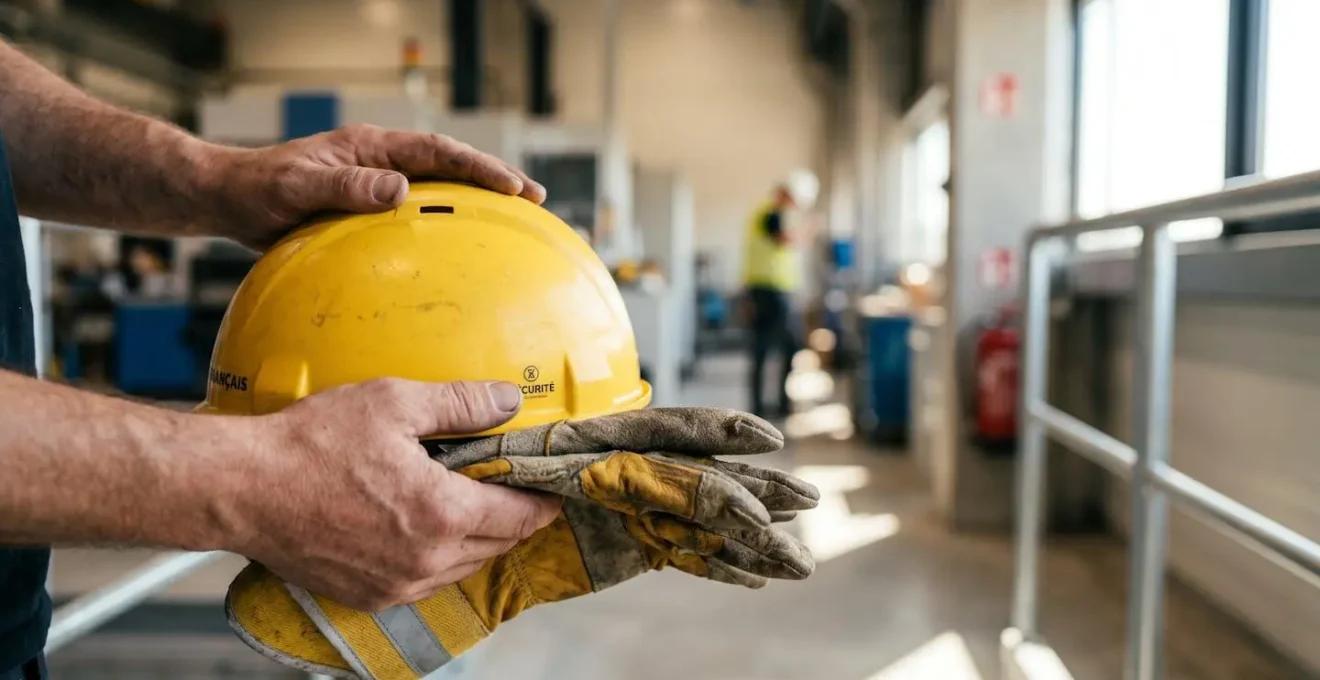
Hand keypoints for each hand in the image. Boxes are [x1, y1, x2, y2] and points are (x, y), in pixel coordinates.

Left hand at [203, 124, 547, 249]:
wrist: (226, 198)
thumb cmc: (256, 188)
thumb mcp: (298, 187)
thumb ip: (346, 188)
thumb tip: (400, 190)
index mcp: (371, 148)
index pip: (438, 152)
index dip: (479, 168)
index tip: (513, 187)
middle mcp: (380, 163)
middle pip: (450, 168)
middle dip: (494, 181)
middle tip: (534, 200)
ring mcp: (375, 186)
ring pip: (437, 193)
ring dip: (473, 207)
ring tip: (511, 226)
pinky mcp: (366, 211)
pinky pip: (413, 219)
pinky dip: (441, 231)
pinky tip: (455, 258)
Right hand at [224, 378, 561, 610]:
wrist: (241, 489)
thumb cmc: (310, 444)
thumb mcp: (393, 404)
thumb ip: (460, 404)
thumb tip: (508, 399)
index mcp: (441, 514)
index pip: (520, 516)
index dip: (543, 500)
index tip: (553, 487)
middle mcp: (426, 561)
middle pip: (498, 545)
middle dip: (514, 517)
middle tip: (514, 488)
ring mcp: (396, 585)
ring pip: (463, 567)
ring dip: (477, 539)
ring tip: (472, 504)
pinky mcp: (367, 596)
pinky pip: (424, 583)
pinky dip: (438, 559)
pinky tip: (427, 530)